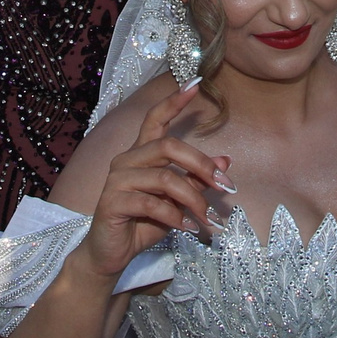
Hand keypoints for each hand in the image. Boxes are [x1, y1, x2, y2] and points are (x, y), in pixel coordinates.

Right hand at [79, 85, 229, 280]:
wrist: (113, 254)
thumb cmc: (145, 223)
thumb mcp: (178, 201)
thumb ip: (196, 180)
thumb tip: (225, 161)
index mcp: (141, 154)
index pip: (155, 119)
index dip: (173, 101)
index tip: (195, 83)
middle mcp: (126, 160)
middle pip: (168, 146)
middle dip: (201, 165)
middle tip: (224, 185)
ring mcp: (117, 180)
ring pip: (164, 178)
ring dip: (193, 199)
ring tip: (206, 218)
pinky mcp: (112, 201)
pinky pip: (151, 203)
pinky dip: (175, 216)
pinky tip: (187, 227)